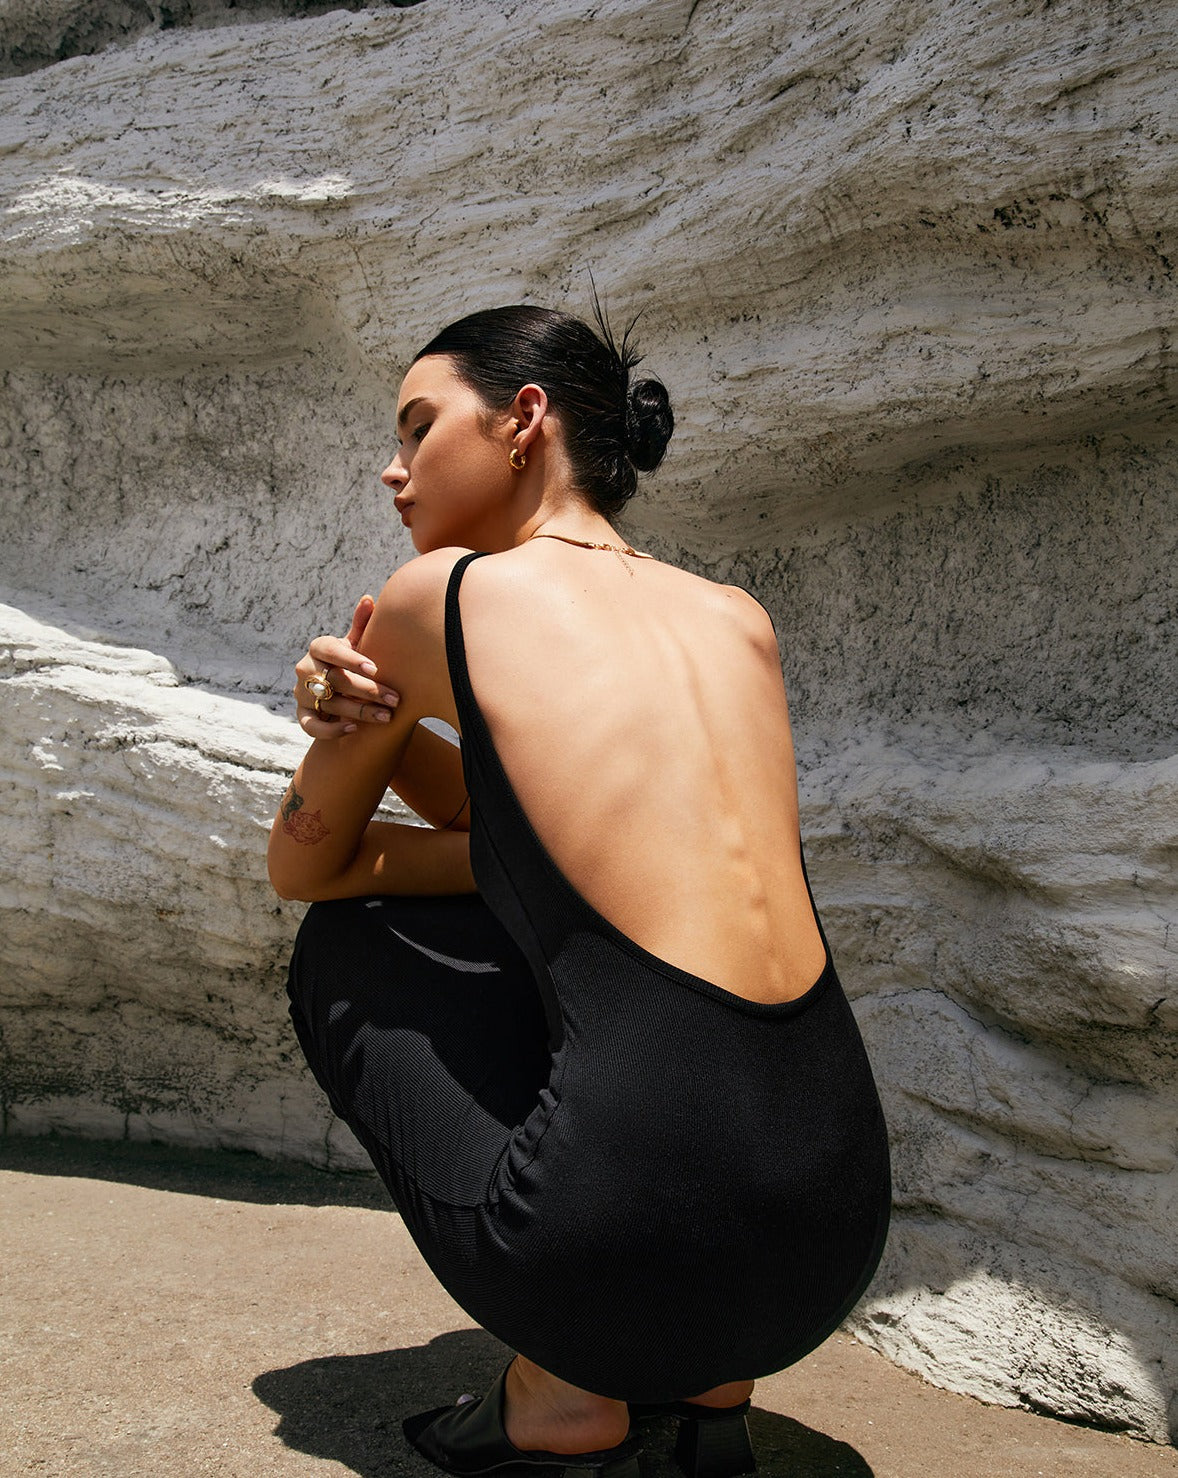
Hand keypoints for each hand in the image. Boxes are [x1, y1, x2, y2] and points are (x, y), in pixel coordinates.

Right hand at [293, 595, 400, 737]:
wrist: (336, 689)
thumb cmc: (350, 662)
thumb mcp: (355, 644)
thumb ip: (362, 624)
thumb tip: (370, 599)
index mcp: (319, 648)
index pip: (330, 650)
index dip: (351, 659)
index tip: (375, 669)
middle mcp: (306, 669)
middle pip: (336, 680)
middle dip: (368, 690)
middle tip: (395, 699)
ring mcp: (302, 693)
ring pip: (330, 703)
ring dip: (360, 711)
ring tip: (387, 717)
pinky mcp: (302, 715)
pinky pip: (311, 726)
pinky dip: (331, 730)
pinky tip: (354, 729)